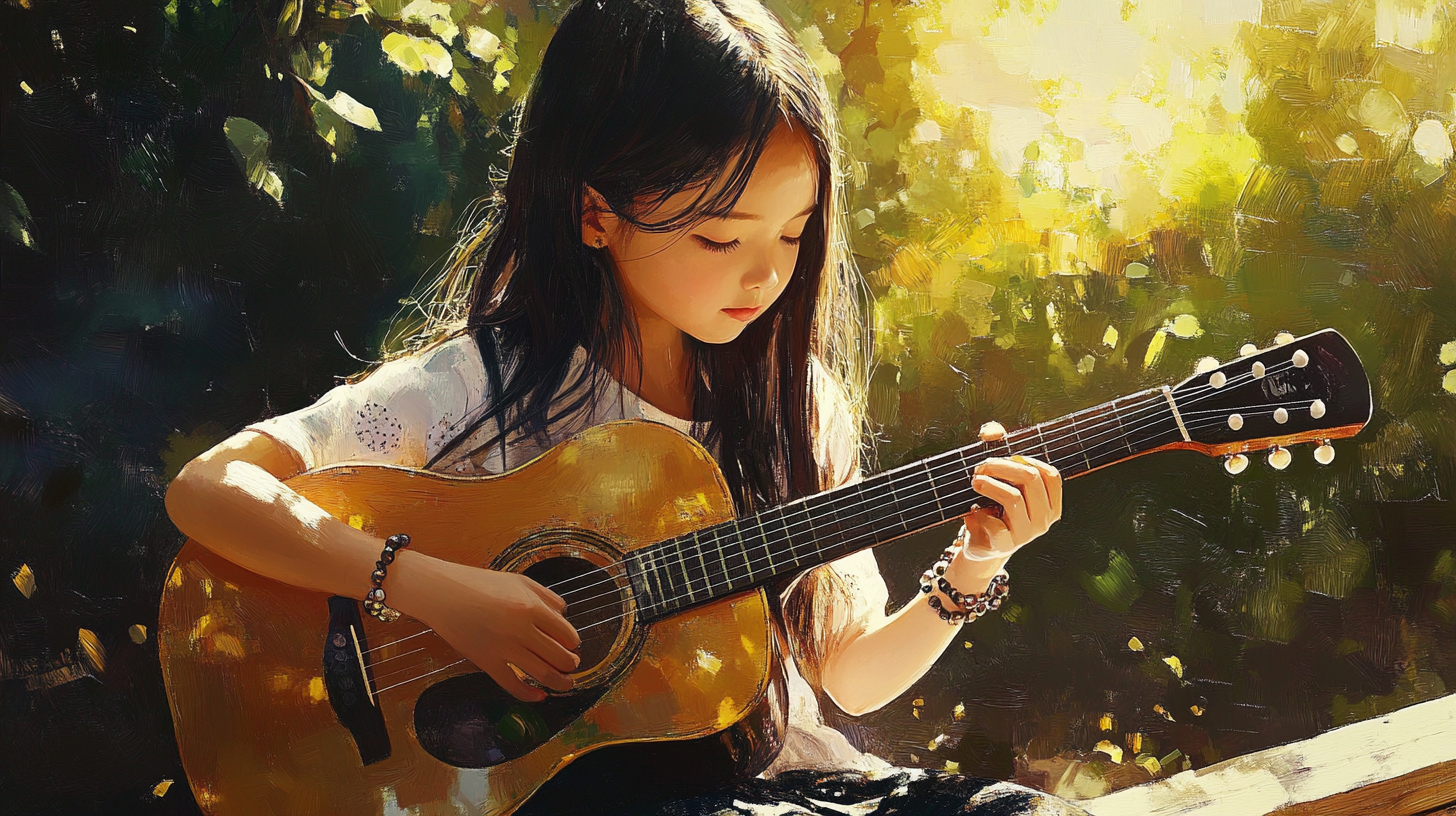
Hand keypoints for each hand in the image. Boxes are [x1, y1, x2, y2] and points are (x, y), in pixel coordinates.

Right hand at [392, 551, 580, 701]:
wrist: (442, 593)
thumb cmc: (480, 583)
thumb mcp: (520, 580)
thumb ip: (546, 596)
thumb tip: (564, 615)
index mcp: (531, 607)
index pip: (566, 633)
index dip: (573, 643)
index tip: (572, 646)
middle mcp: (521, 629)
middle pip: (559, 656)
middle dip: (570, 664)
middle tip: (572, 665)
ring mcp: (504, 648)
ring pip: (542, 674)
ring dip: (560, 682)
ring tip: (566, 683)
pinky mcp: (486, 662)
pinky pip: (513, 685)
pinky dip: (530, 695)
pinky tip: (539, 696)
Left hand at [948, 421, 1062, 585]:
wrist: (982, 547)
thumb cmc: (994, 510)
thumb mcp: (1003, 484)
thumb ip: (1000, 454)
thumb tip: (991, 431)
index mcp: (1051, 505)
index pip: (1050, 475)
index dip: (1026, 459)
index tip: (1005, 458)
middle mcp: (1044, 521)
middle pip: (1030, 479)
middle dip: (1001, 465)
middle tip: (980, 467)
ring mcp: (1026, 534)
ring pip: (1013, 497)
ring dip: (989, 484)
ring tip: (974, 481)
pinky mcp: (1005, 544)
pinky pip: (993, 520)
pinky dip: (978, 511)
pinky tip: (972, 511)